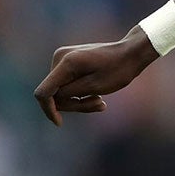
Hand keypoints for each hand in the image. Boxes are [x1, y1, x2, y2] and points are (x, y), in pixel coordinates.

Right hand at [33, 31, 160, 125]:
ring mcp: (62, 58)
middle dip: (75, 104)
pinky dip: (80, 93)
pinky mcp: (68, 62)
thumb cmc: (118, 70)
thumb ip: (70, 94)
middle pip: (55, 93)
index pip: (44, 92)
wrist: (130, 52)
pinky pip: (67, 84)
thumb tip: (52, 100)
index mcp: (66, 63)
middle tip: (100, 105)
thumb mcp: (95, 87)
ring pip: (62, 90)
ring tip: (101, 102)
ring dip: (80, 100)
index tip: (59, 123)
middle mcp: (59, 57)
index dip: (48, 109)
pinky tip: (97, 96)